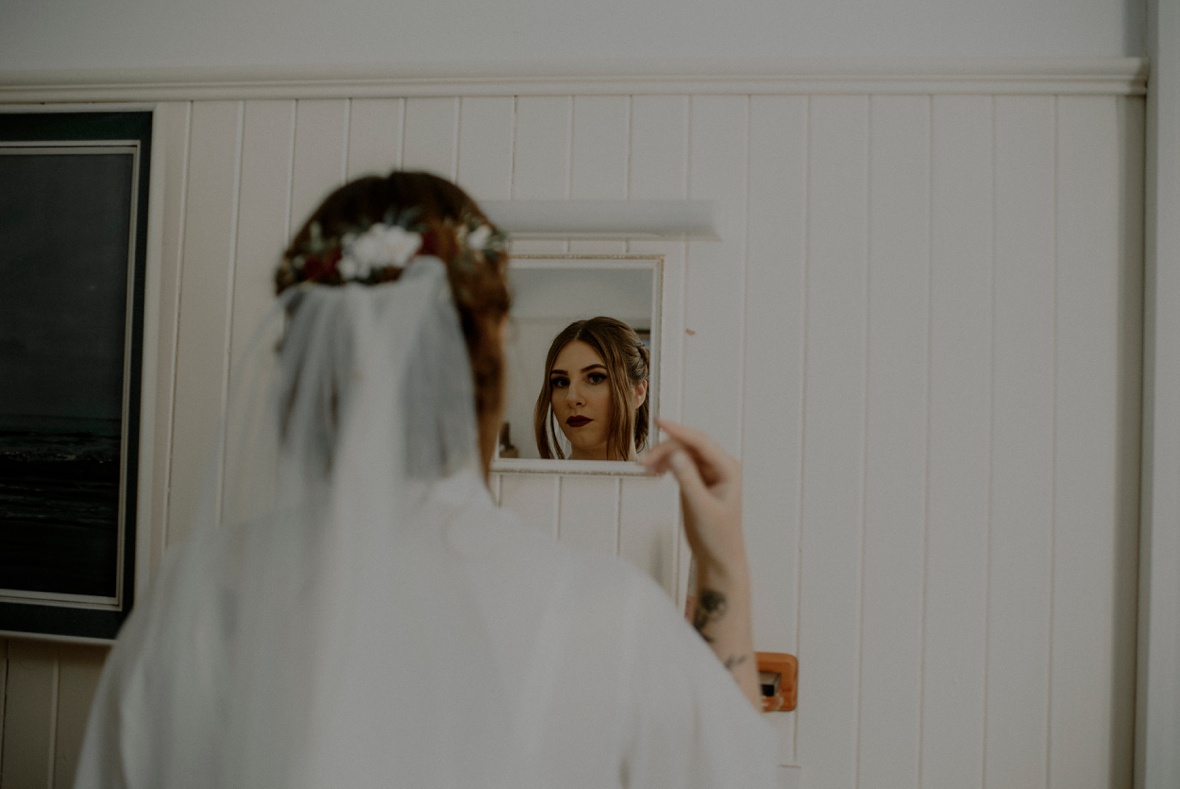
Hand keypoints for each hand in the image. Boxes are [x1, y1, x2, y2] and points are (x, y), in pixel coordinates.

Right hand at [640, 419, 759, 708]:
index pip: (701, 442)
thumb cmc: (717, 537)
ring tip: (645, 468)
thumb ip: (688, 479)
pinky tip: (653, 470)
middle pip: (689, 445)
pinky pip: (679, 464)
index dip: (679, 430)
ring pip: (682, 453)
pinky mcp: (698, 480)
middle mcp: (720, 467)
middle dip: (665, 449)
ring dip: (663, 457)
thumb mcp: (700, 507)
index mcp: (728, 469)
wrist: (719, 559)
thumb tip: (675, 454)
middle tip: (643, 462)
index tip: (659, 422)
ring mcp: (709, 473)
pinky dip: (665, 464)